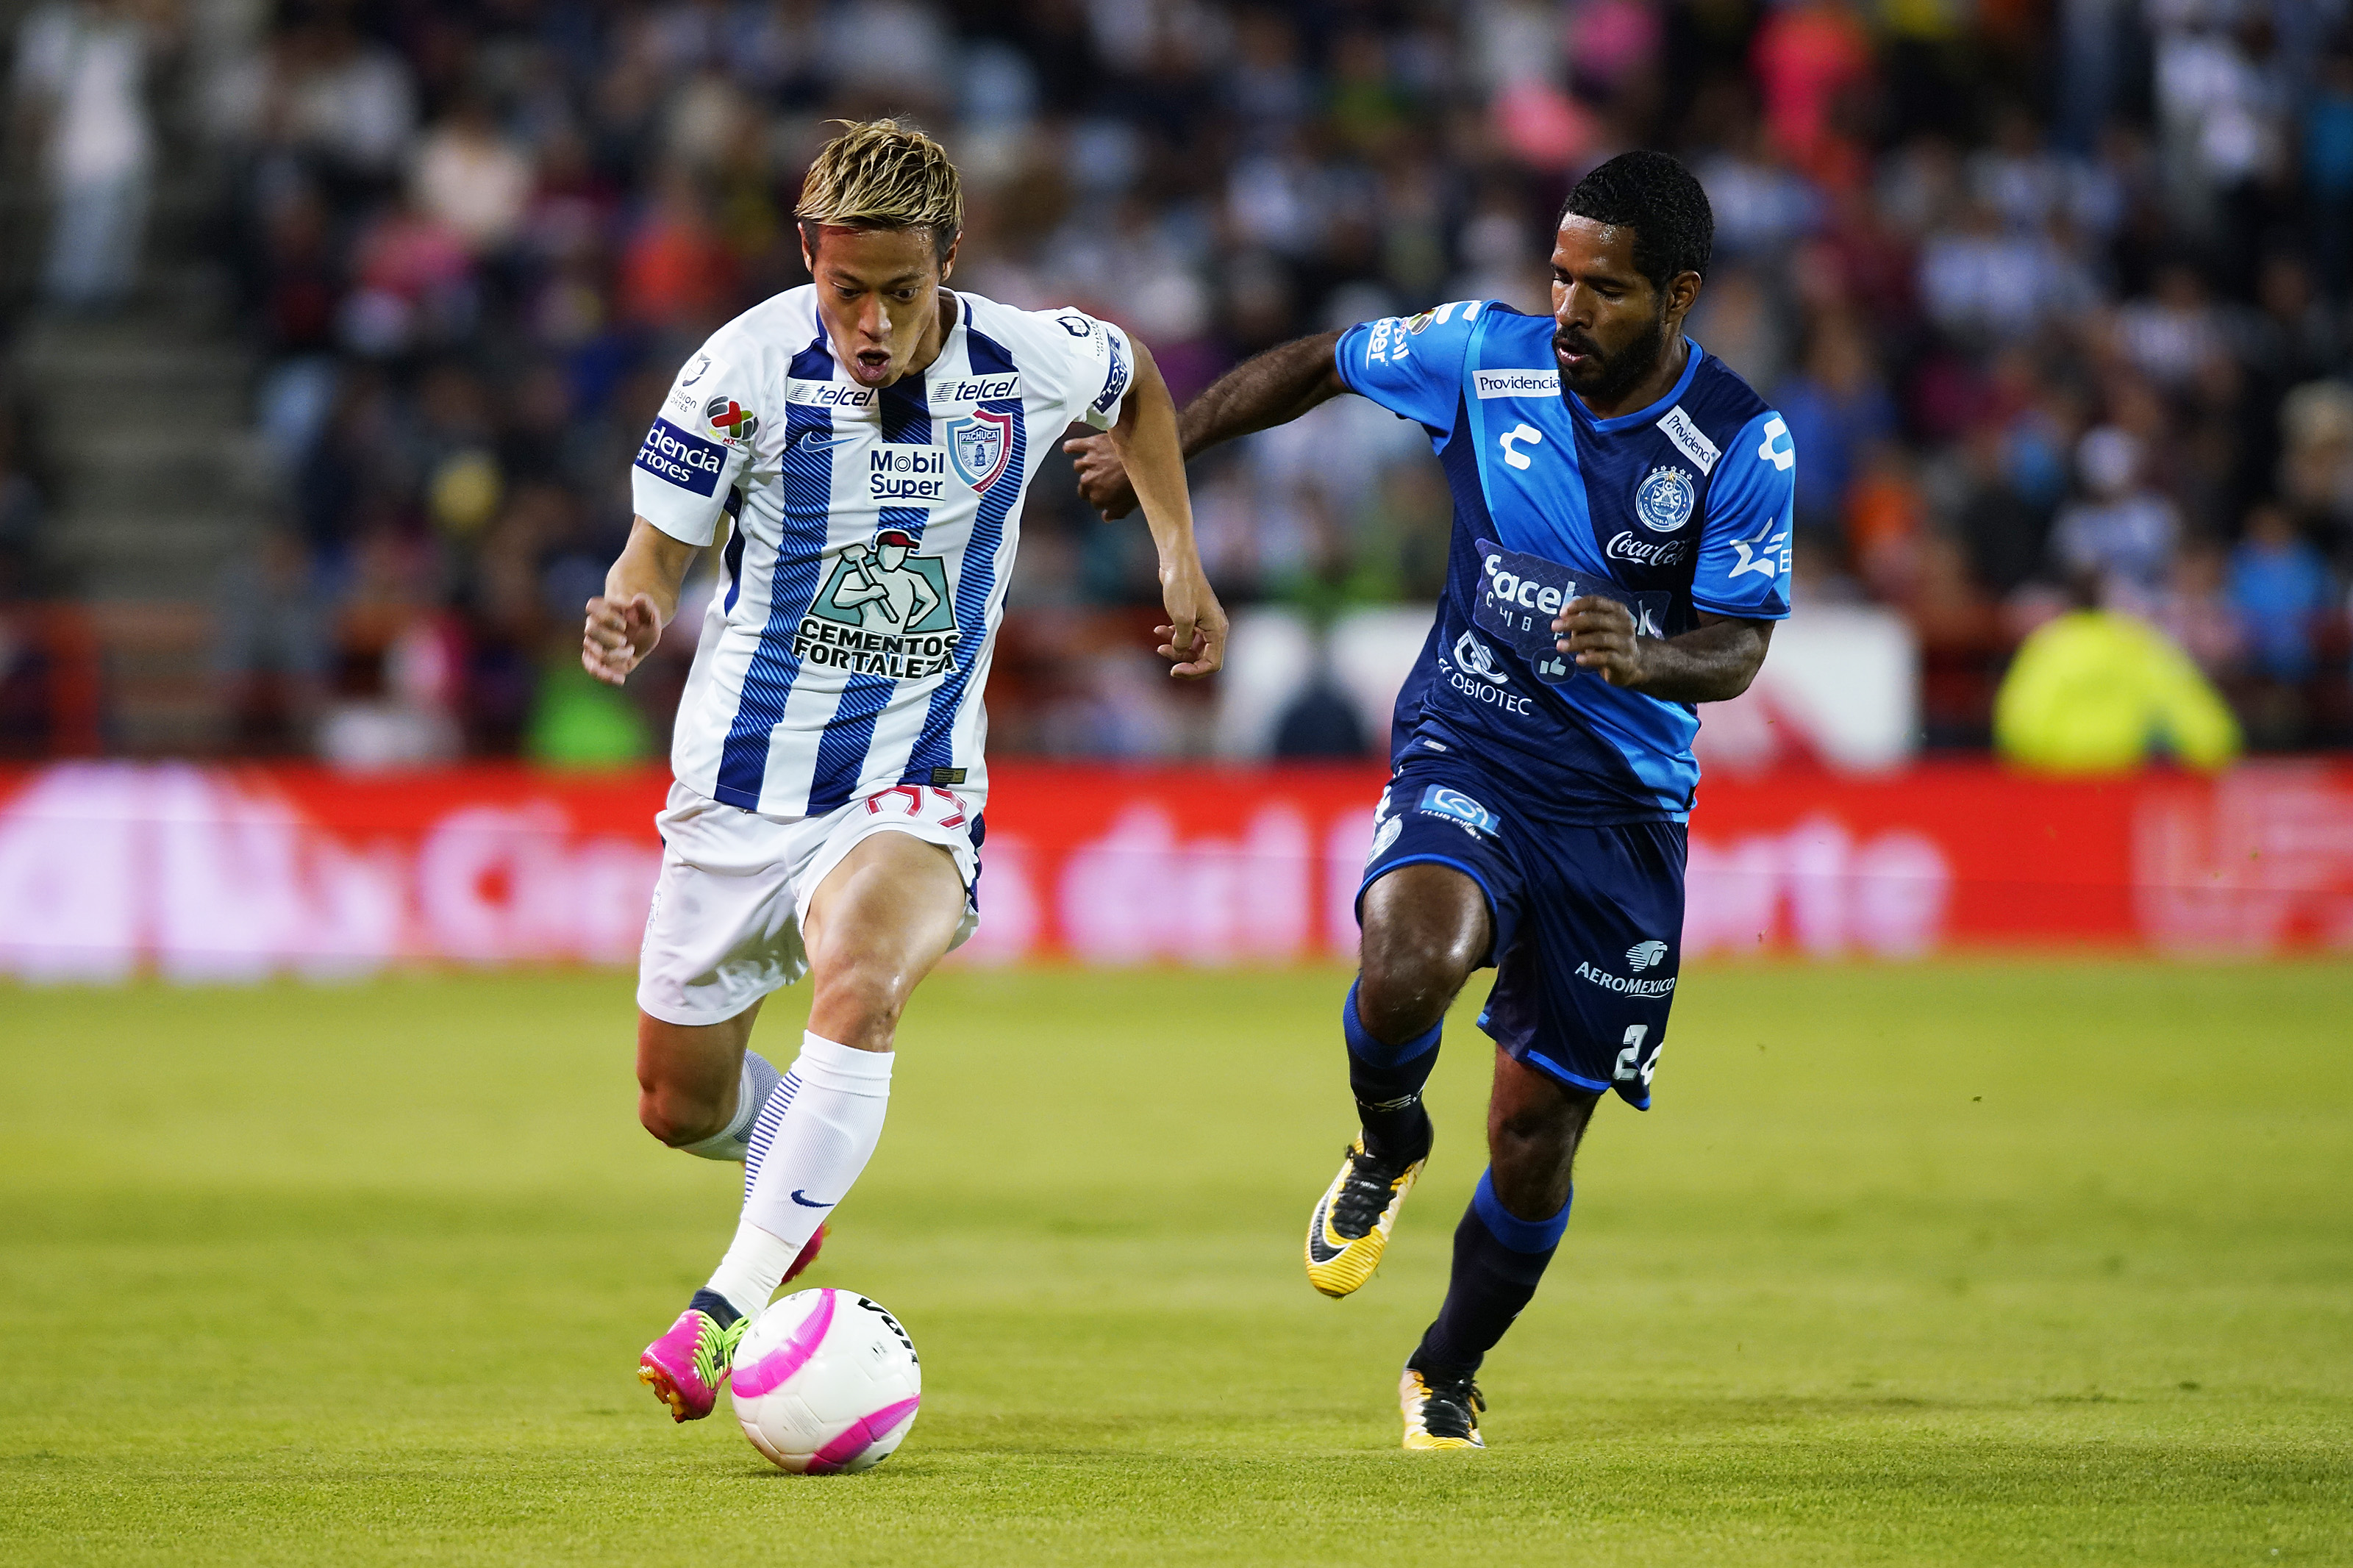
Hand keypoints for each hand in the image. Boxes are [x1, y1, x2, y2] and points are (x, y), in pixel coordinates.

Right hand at [582, 592, 662, 685]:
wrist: (641, 637)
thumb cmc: (644, 623)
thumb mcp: (651, 615)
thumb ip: (647, 606)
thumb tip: (637, 599)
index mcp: (603, 609)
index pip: (591, 606)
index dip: (607, 614)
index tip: (625, 621)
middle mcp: (593, 625)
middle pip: (590, 629)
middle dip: (610, 637)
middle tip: (625, 640)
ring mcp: (592, 643)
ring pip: (594, 650)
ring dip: (615, 655)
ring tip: (630, 651)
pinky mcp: (595, 660)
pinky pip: (592, 668)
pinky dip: (605, 675)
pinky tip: (621, 680)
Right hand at [1062, 431, 1138, 519]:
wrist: (1148, 458)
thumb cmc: (1141, 482)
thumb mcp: (1131, 504)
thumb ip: (1116, 513)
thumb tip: (1106, 517)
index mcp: (1097, 497)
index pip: (1093, 500)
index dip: (1102, 495)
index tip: (1110, 491)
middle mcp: (1089, 481)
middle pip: (1084, 485)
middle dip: (1092, 483)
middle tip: (1105, 478)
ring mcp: (1089, 462)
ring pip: (1079, 466)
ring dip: (1086, 466)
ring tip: (1096, 462)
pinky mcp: (1092, 445)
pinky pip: (1074, 446)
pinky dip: (1071, 447)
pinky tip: (1069, 449)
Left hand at [1155, 559, 1226, 678]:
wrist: (1178, 563)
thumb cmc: (1182, 588)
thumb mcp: (1182, 620)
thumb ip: (1182, 643)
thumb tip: (1180, 652)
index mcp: (1217, 630)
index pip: (1212, 664)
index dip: (1194, 672)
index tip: (1174, 670)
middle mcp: (1214, 628)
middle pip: (1201, 657)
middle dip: (1182, 659)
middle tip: (1161, 652)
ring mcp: (1204, 623)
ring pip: (1191, 647)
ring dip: (1174, 648)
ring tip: (1158, 643)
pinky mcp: (1193, 616)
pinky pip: (1185, 635)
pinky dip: (1172, 636)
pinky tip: (1158, 630)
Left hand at [1555, 595, 1642, 686]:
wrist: (1634, 664)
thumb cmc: (1610, 642)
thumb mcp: (1597, 629)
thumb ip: (1583, 623)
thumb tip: (1563, 619)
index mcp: (1617, 611)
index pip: (1596, 602)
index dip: (1578, 605)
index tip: (1561, 612)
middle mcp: (1624, 624)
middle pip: (1596, 619)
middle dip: (1572, 622)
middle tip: (1554, 626)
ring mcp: (1626, 643)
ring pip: (1599, 639)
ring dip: (1577, 642)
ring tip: (1560, 645)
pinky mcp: (1624, 661)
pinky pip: (1606, 657)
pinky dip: (1590, 658)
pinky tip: (1578, 659)